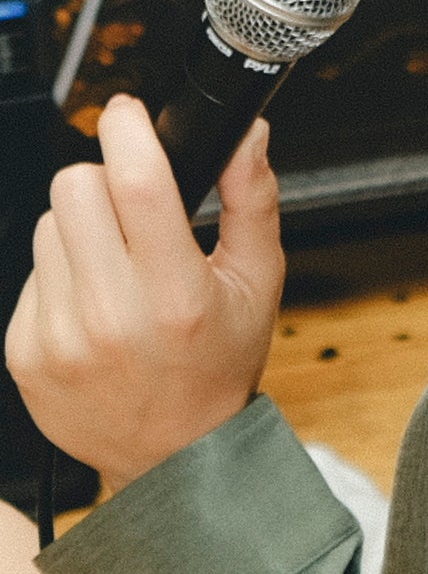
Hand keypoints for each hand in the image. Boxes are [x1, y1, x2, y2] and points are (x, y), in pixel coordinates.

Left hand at [3, 94, 283, 494]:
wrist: (175, 457)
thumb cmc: (218, 369)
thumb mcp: (257, 287)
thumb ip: (252, 203)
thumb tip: (245, 135)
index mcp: (177, 297)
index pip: (134, 180)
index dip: (127, 129)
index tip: (128, 116)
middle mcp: (114, 316)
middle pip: (76, 186)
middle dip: (104, 187)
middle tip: (133, 220)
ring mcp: (62, 335)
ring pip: (48, 225)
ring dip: (81, 236)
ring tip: (117, 278)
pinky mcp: (26, 350)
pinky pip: (29, 275)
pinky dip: (61, 281)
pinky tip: (93, 313)